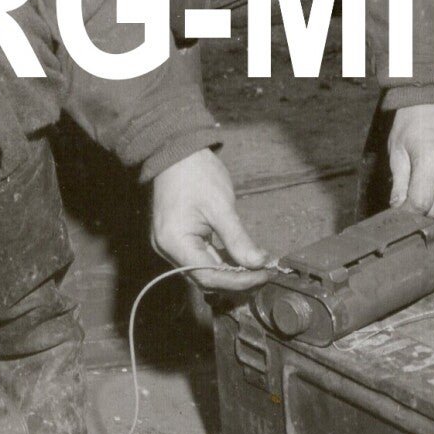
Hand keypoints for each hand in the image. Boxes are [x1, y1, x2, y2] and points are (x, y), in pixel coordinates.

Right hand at [150, 147, 273, 325]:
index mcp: (175, 242)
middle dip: (237, 280)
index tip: (265, 274)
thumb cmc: (197, 174)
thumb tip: (260, 263)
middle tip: (265, 274)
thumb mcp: (222, 206)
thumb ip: (239, 239)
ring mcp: (171, 246)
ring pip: (203, 271)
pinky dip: (221, 261)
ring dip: (230, 273)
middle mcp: (168, 250)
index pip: (209, 276)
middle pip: (205, 279)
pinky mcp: (177, 240)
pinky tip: (241, 259)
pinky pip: (200, 259)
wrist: (176, 152)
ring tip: (257, 269)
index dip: (239, 281)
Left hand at [386, 103, 433, 222]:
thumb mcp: (397, 152)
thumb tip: (399, 210)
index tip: (401, 209)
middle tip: (412, 202)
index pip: (421, 202)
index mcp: (432, 158)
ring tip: (428, 198)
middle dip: (422, 213)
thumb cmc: (411, 126)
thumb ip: (399, 184)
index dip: (408, 212)